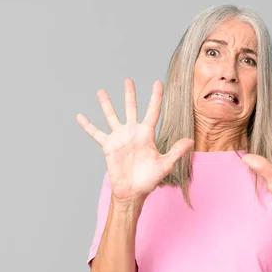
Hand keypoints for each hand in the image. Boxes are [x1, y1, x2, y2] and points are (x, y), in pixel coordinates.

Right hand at [76, 78, 193, 204]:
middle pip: (131, 108)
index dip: (155, 97)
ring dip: (106, 104)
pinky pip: (96, 133)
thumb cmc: (149, 179)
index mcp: (147, 134)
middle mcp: (132, 132)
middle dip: (129, 94)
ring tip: (101, 91)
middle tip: (128, 80)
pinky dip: (88, 126)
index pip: (153, 112)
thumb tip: (191, 141)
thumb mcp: (165, 164)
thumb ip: (176, 151)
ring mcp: (119, 138)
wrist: (133, 191)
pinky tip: (80, 116)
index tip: (157, 82)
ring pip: (112, 116)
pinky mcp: (108, 146)